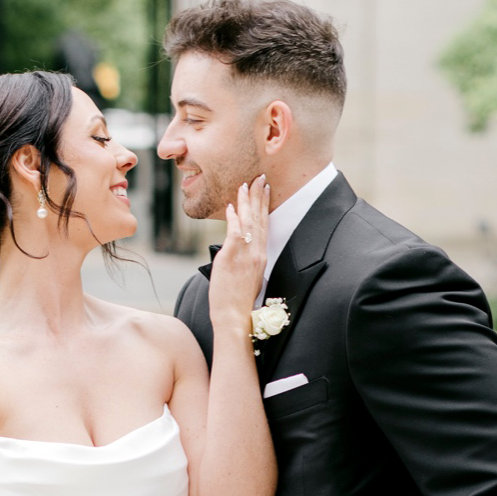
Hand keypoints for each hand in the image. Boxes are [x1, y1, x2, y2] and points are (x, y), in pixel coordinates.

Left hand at [208, 176, 269, 342]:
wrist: (234, 317)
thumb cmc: (237, 302)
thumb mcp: (247, 279)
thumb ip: (245, 262)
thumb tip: (237, 253)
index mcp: (261, 257)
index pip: (264, 226)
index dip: (264, 207)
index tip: (264, 191)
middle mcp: (256, 253)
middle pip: (259, 219)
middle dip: (259, 197)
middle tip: (259, 178)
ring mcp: (245, 255)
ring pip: (248, 221)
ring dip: (247, 201)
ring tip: (246, 185)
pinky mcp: (232, 257)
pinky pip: (234, 232)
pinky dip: (233, 218)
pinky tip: (232, 205)